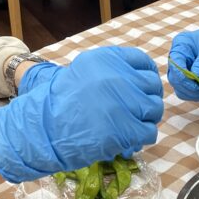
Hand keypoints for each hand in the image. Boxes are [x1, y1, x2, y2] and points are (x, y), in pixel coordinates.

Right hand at [0, 47, 163, 181]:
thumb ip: (112, 71)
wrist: (43, 128)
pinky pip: (149, 131)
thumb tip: (145, 78)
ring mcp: (123, 103)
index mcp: (107, 59)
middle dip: (147, 100)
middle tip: (136, 112)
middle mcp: (118, 76)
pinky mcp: (125, 129)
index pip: (144, 63)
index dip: (146, 78)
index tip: (142, 90)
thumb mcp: (83, 72)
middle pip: (153, 86)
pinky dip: (141, 138)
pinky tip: (128, 140)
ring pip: (155, 109)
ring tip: (131, 127)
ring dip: (146, 119)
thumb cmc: (61, 103)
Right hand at [167, 24, 198, 101]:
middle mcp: (179, 61)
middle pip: (175, 81)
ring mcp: (184, 72)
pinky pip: (191, 95)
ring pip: (182, 91)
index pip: (174, 65)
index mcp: (181, 47)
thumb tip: (197, 77)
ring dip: (198, 94)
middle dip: (192, 88)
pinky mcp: (192, 81)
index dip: (183, 77)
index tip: (197, 85)